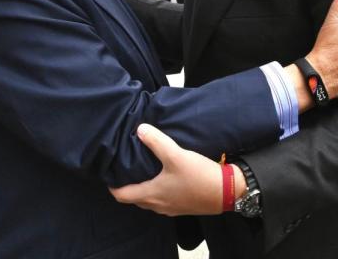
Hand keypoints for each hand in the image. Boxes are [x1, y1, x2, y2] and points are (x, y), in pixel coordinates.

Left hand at [110, 124, 227, 215]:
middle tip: (125, 169)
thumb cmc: (199, 177)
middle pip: (135, 198)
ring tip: (144, 170)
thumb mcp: (176, 155)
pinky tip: (166, 176)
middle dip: (127, 185)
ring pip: (150, 200)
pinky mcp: (183, 206)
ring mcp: (171, 208)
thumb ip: (157, 142)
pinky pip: (163, 200)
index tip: (110, 174)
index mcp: (152, 195)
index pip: (122, 195)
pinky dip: (158, 190)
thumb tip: (140, 129)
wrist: (228, 192)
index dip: (112, 186)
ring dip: (144, 188)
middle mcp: (158, 205)